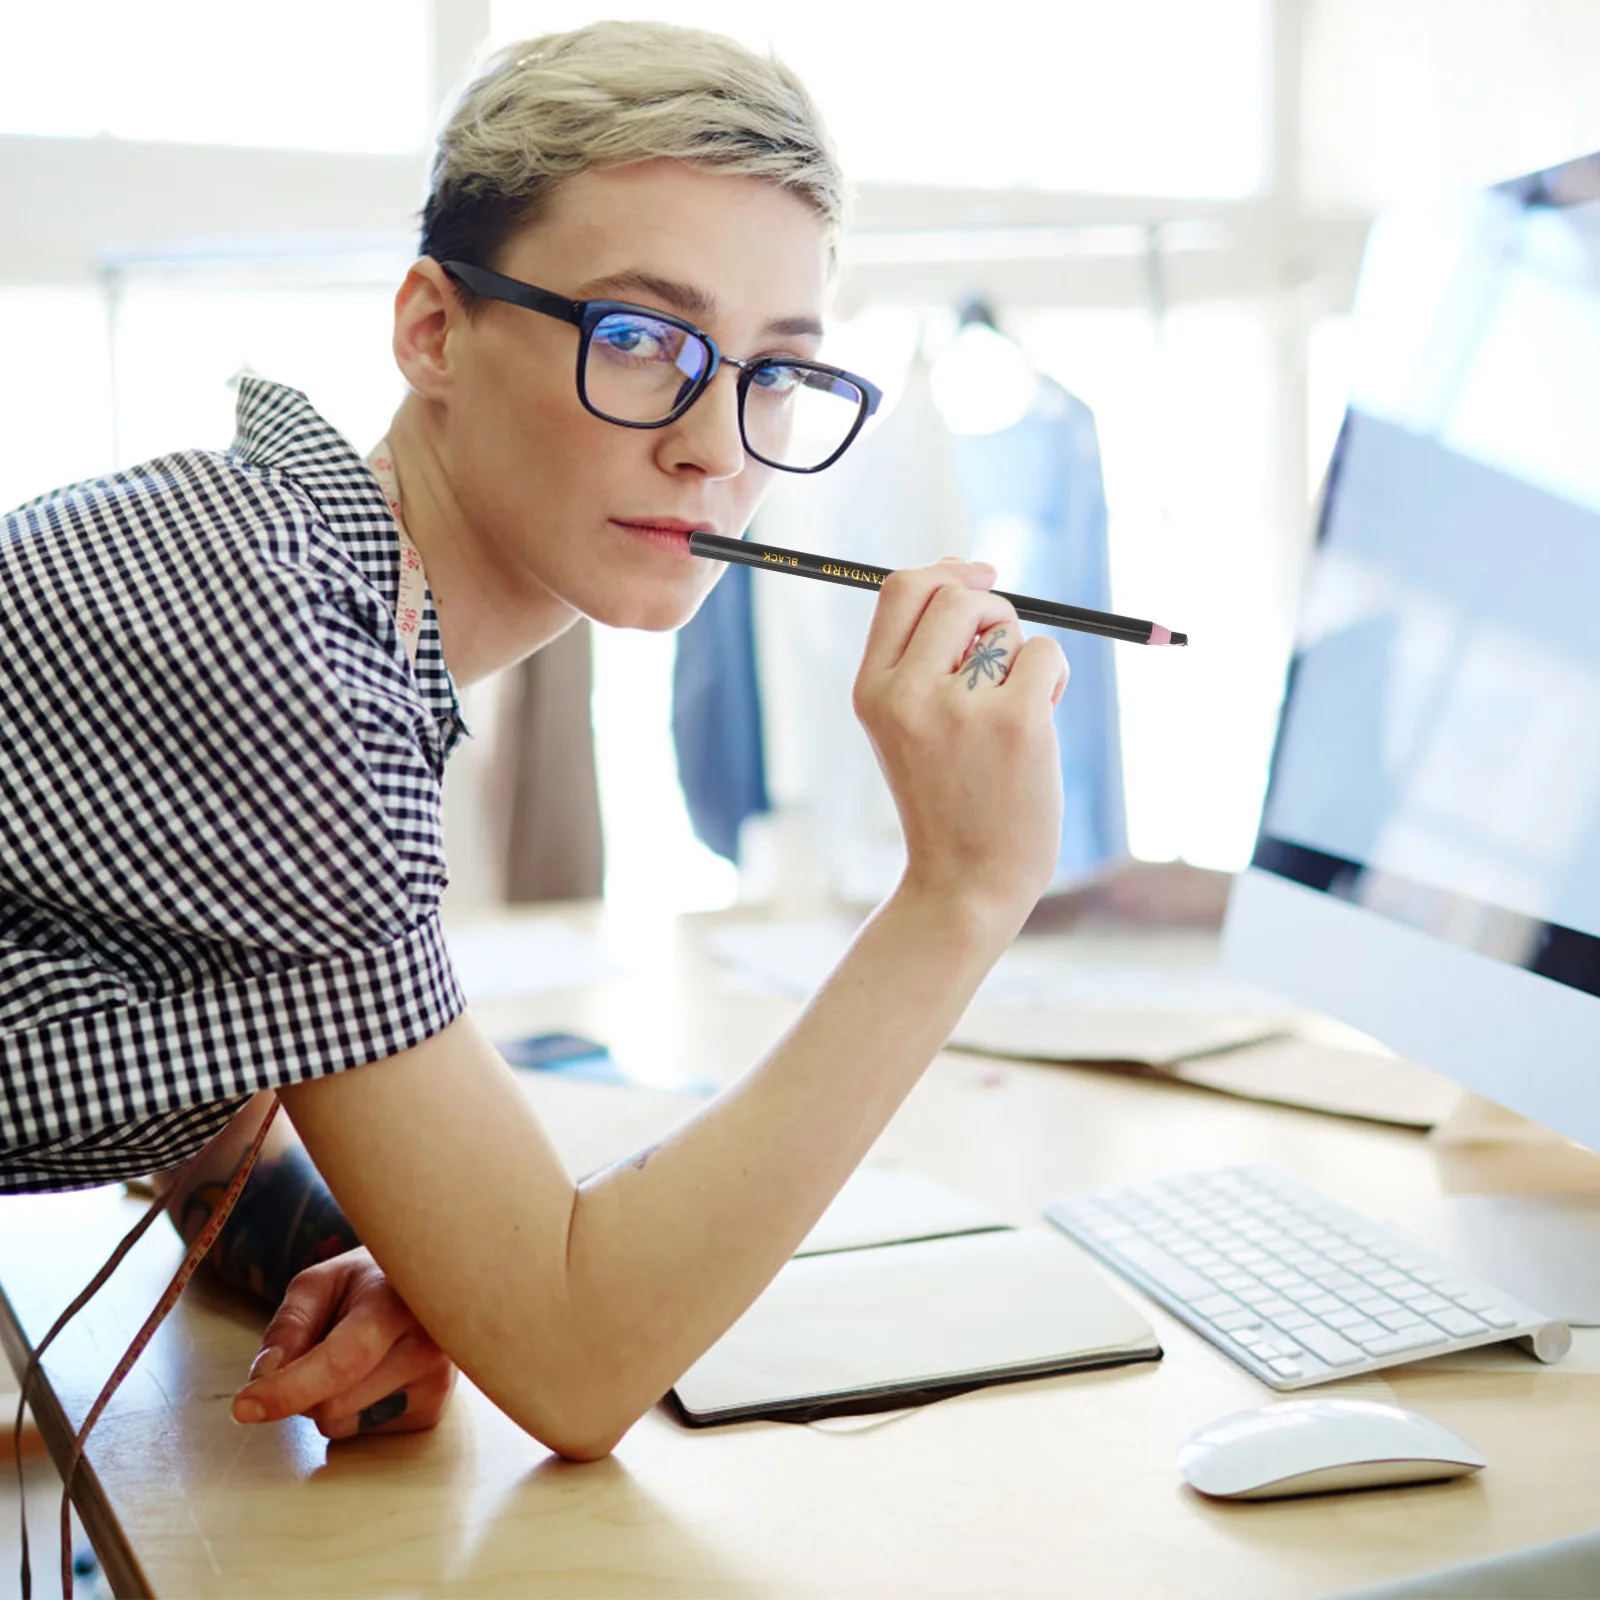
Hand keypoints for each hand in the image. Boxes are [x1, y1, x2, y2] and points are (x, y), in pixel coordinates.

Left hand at [230, 1246, 456, 1439]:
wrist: (424, 1284)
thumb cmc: (367, 1282)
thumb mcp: (321, 1282)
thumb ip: (290, 1324)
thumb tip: (265, 1376)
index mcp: (397, 1303)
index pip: (342, 1361)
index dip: (290, 1389)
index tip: (246, 1405)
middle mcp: (427, 1344)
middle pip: (332, 1404)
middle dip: (303, 1389)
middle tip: (321, 1348)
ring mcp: (436, 1381)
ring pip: (343, 1424)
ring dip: (327, 1401)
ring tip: (355, 1358)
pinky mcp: (432, 1410)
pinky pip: (362, 1433)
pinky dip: (351, 1411)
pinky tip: (374, 1375)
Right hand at [853, 558, 1068, 922]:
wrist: (965, 883)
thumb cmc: (946, 800)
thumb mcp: (906, 726)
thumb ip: (922, 656)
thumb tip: (966, 570)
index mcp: (871, 691)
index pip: (901, 589)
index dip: (945, 569)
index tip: (978, 573)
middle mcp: (907, 693)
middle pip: (959, 595)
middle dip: (994, 609)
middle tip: (1005, 653)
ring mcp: (961, 707)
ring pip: (1008, 631)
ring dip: (1022, 662)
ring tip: (1012, 717)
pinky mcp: (1016, 721)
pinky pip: (1046, 656)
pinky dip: (1053, 680)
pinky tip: (1038, 726)